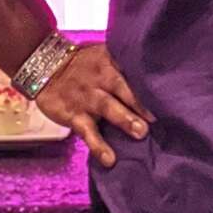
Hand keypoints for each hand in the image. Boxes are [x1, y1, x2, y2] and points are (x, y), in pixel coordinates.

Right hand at [36, 43, 152, 167]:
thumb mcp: (102, 54)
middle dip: (141, 101)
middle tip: (159, 115)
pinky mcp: (74, 115)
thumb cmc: (81, 63)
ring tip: (140, 133)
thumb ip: (126, 63)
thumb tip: (159, 74)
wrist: (43, 65)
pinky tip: (109, 159)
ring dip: (124, 119)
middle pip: (122, 87)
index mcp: (110, 60)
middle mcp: (100, 77)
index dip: (149, 78)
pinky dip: (98, 145)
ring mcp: (86, 97)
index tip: (169, 89)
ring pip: (107, 107)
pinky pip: (87, 131)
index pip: (132, 67)